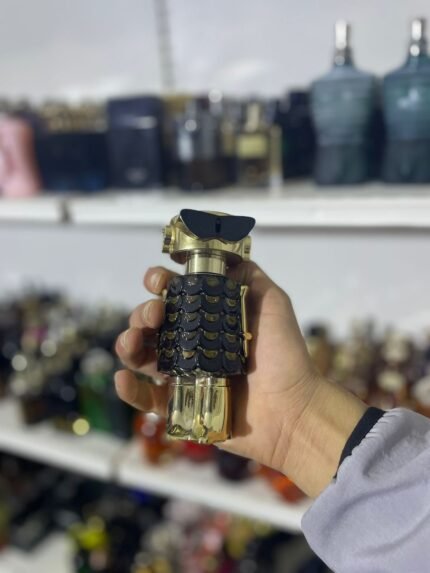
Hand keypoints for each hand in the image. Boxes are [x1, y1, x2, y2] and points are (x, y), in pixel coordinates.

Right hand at [115, 263, 365, 496]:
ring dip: (129, 343)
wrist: (293, 408)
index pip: (175, 298)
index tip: (157, 280)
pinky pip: (146, 398)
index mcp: (209, 321)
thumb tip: (225, 252)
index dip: (160, 285)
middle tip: (155, 315)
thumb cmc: (284, 355)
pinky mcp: (180, 406)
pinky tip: (124, 378)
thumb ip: (249, 277)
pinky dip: (128, 388)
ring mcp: (184, 375)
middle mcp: (192, 345)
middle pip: (153, 324)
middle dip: (143, 313)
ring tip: (134, 341)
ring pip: (142, 356)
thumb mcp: (272, 303)